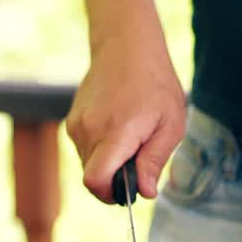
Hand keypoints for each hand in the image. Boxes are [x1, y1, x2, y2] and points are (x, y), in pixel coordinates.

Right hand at [66, 27, 185, 201]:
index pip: (96, 181)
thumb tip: (145, 193)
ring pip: (88, 164)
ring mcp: (76, 125)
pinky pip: (84, 149)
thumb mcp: (170, 125)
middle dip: (114, 179)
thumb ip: (154, 161)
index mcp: (116, 133)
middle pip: (93, 178)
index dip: (111, 195)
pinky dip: (100, 149)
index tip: (129, 191)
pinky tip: (118, 127)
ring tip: (131, 136)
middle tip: (139, 156)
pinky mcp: (72, 120)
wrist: (126, 47)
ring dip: (108, 163)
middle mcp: (89, 130)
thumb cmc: (156, 85)